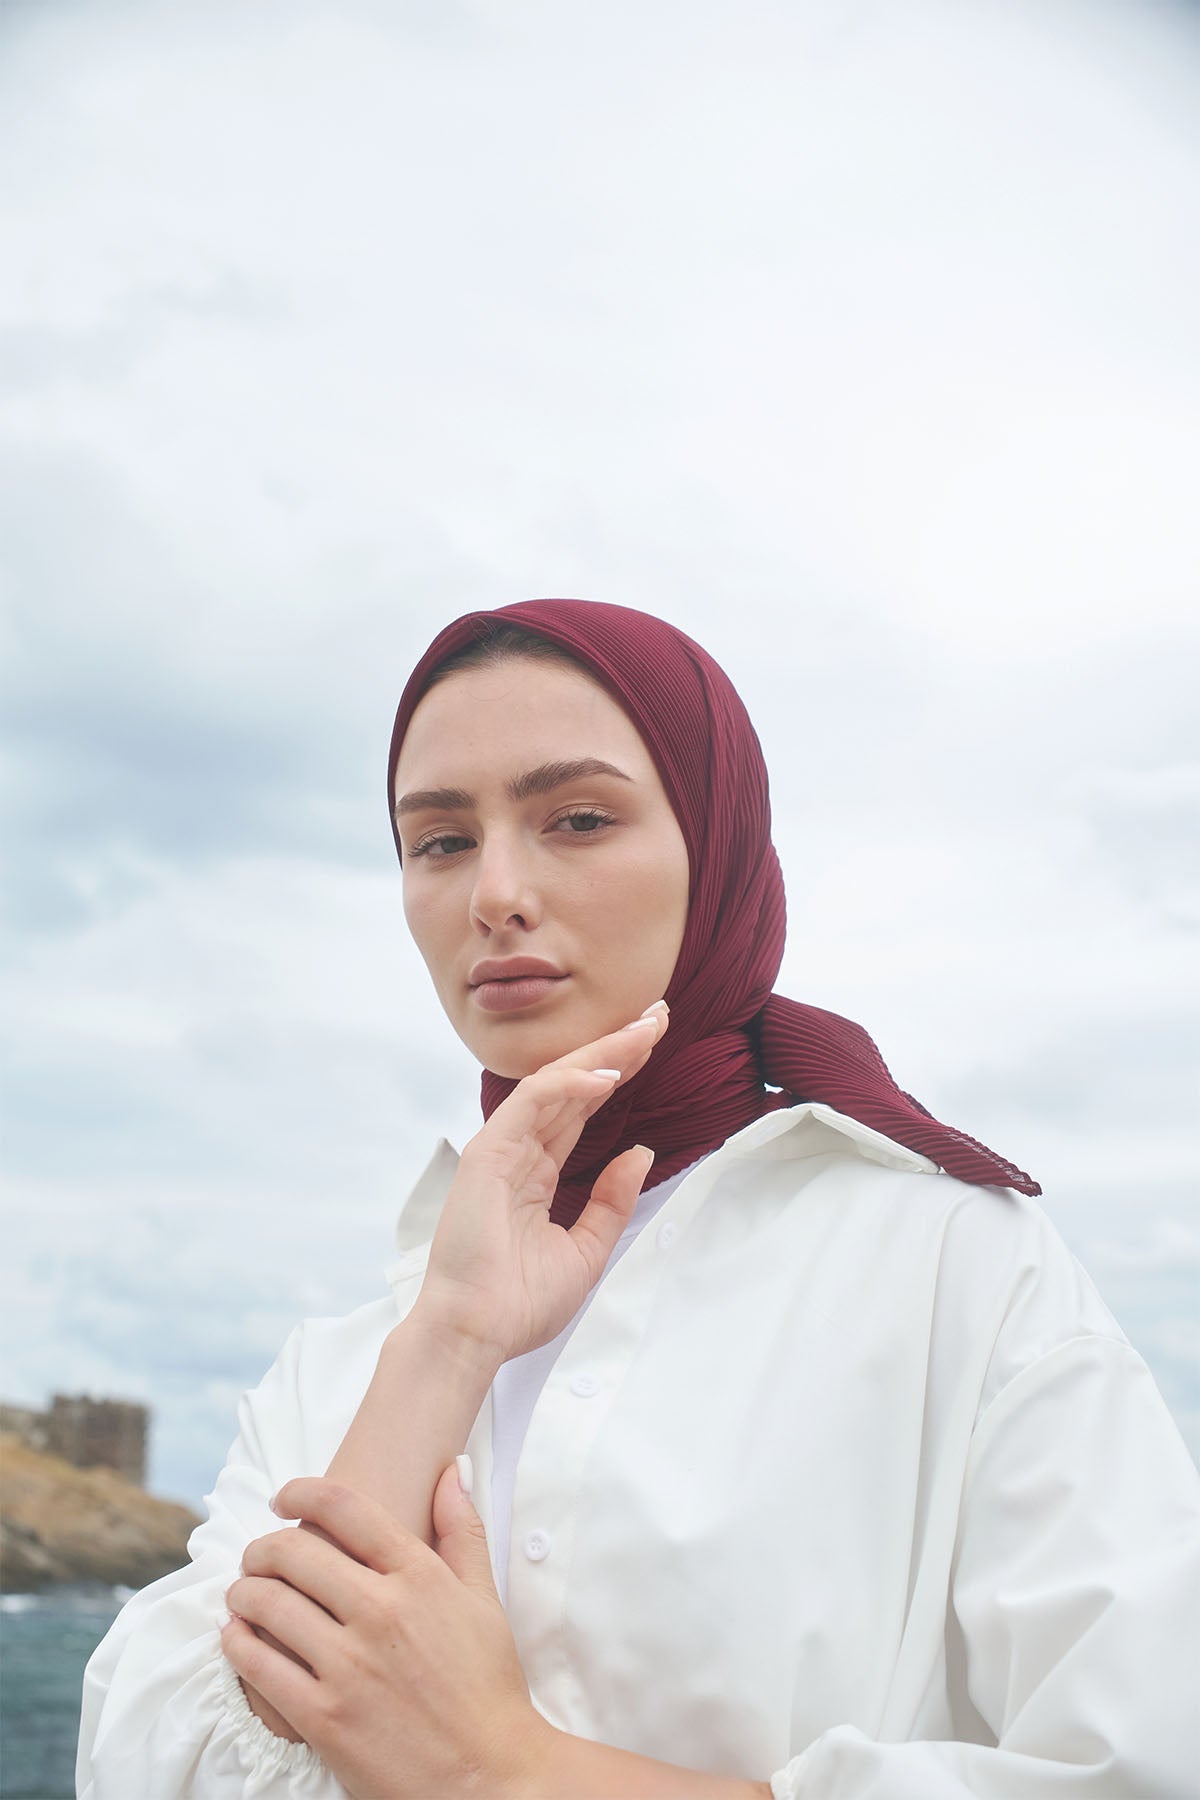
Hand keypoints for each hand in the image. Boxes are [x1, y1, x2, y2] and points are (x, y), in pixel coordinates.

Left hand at [222, 1466, 555, 1799]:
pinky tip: (236, 1638)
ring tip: (243, 1594)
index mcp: (420, 1576)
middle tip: (257, 1555)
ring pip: (267, 1604)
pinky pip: (258, 1666)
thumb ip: (462, 1530)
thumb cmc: (488, 1687)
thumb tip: (449, 1471)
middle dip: (263, 1547)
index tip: (284, 1497)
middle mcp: (381, 1612)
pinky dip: (236, 1643)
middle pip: (294, 1551)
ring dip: (243, 1591)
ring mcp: (349, 1666)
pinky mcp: (324, 1718)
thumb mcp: (484, 1599)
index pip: (345, 1508)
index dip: (302, 1491)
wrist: (490, 1776)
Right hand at [411, 1001, 668, 1364]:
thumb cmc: (520, 1301)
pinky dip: (570, 1084)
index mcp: (536, 1171)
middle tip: (657, 1014)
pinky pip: (531, 1104)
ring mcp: (502, 1149)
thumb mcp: (586, 1249)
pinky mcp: (489, 1153)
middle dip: (616, 1047)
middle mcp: (519, 1151)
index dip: (617, 1072)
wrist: (477, 1332)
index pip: (581, 1108)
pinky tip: (607, 1074)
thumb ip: (610, 1200)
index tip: (654, 1043)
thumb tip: (641, 1153)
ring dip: (601, 1053)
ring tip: (643, 1030)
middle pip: (574, 1085)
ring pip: (556, 1083)